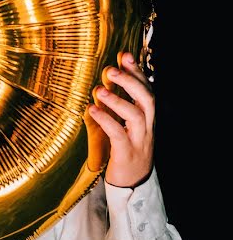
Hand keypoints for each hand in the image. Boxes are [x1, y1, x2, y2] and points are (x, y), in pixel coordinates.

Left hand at [84, 51, 154, 187]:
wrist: (133, 185)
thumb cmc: (124, 151)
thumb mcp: (123, 126)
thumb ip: (117, 107)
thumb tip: (104, 84)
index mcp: (147, 119)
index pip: (147, 90)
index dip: (137, 72)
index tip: (124, 55)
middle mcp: (147, 127)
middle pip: (147, 99)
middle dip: (131, 82)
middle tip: (111, 69)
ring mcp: (139, 141)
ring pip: (136, 115)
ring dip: (118, 100)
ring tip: (98, 89)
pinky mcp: (127, 154)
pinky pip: (118, 134)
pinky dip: (106, 120)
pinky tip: (91, 110)